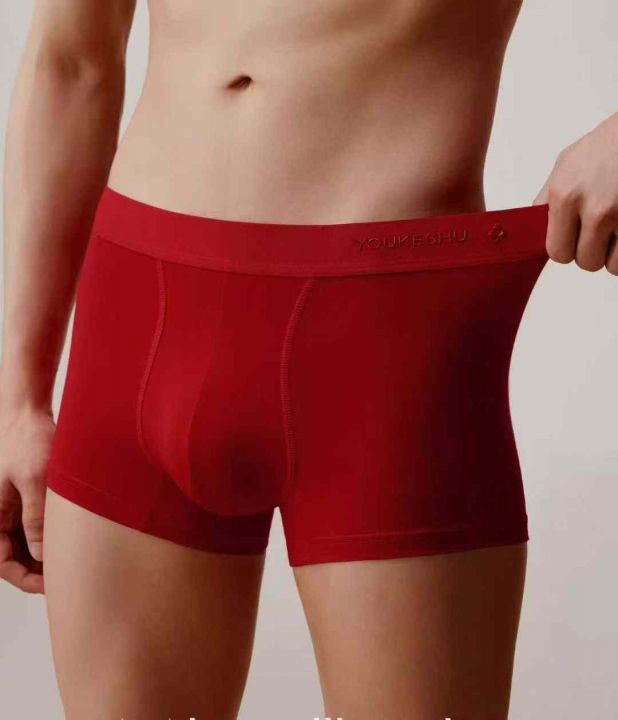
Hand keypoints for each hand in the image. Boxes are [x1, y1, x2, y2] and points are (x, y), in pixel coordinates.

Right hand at [0, 403, 55, 593]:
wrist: (28, 413)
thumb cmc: (28, 441)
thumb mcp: (35, 480)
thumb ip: (36, 518)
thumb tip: (42, 555)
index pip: (1, 561)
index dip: (24, 578)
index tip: (50, 586)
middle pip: (14, 557)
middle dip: (37, 572)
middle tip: (66, 579)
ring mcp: (12, 507)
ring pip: (26, 544)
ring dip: (44, 556)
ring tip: (71, 564)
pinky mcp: (26, 498)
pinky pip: (34, 527)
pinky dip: (49, 537)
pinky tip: (71, 542)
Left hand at [533, 111, 617, 274]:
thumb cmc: (606, 146)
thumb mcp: (566, 165)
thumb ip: (547, 202)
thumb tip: (533, 234)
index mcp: (565, 196)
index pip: (557, 252)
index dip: (567, 248)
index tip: (574, 238)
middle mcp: (595, 208)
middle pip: (586, 262)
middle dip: (593, 251)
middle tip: (601, 230)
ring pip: (613, 266)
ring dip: (616, 254)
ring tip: (617, 228)